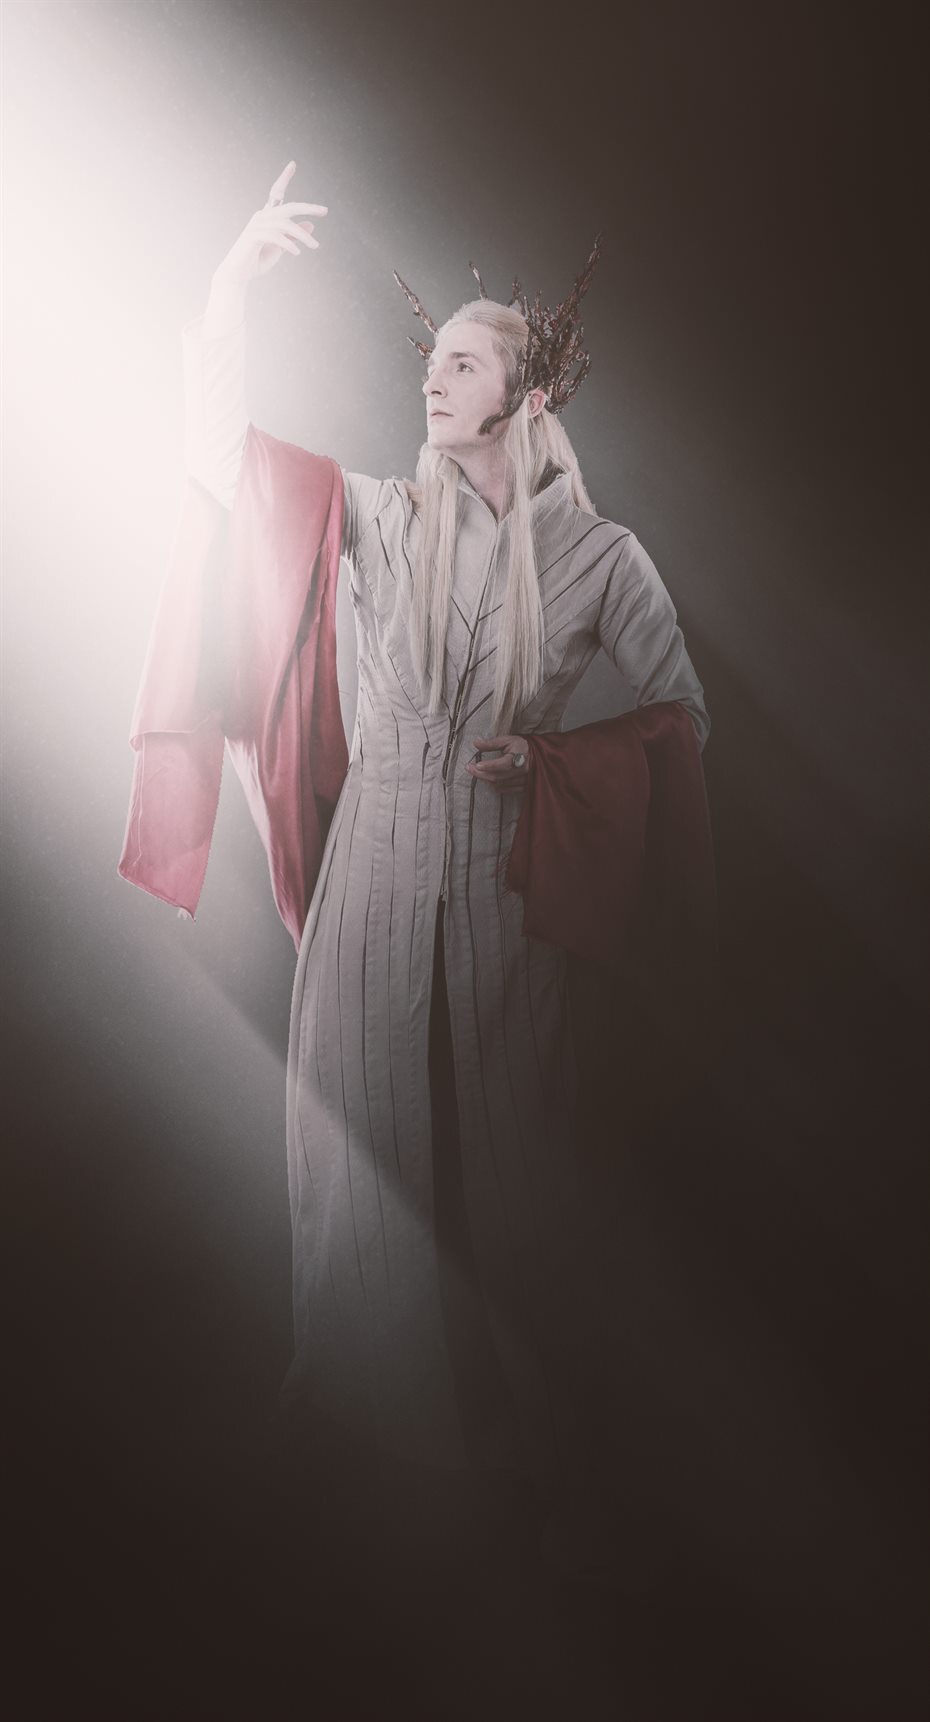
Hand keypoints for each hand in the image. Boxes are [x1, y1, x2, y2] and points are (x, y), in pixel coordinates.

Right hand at [211, 160, 327, 289]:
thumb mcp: (281, 247)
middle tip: (324, 211)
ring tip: (315, 246)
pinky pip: (276, 236)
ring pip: (286, 224)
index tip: (293, 164)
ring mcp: (256, 225)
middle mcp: (261, 216)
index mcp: (267, 216)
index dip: (284, 178)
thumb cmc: (257, 260)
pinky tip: (297, 252)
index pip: (276, 193)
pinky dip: (289, 244)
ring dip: (303, 236)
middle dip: (307, 207)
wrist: (239, 274)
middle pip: (288, 207)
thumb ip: (294, 235)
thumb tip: (311, 225)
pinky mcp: (253, 236)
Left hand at [466, 734, 530, 794]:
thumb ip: (491, 743)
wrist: (538, 753)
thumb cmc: (520, 745)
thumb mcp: (507, 740)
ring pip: (501, 784)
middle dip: (481, 774)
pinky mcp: (524, 787)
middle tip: (469, 768)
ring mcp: (524, 780)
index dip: (488, 766)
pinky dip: (496, 787)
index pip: (502, 764)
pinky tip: (490, 781)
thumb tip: (475, 743)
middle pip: (498, 777)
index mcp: (519, 757)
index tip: (475, 765)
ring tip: (478, 773)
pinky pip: (507, 790)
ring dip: (487, 780)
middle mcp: (522, 770)